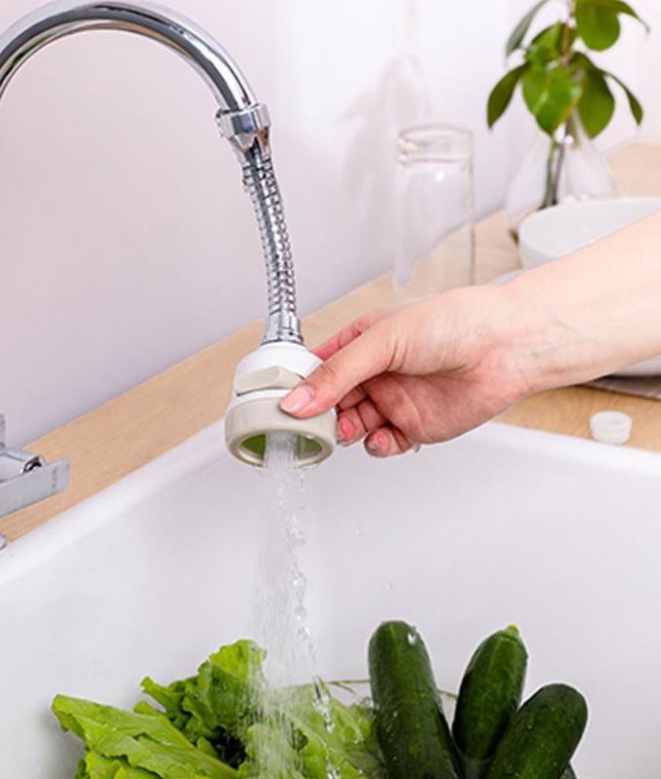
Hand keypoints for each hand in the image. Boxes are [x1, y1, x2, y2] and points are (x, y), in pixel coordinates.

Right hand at [279, 287, 537, 456]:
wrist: (507, 347)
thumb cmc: (454, 323)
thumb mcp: (382, 341)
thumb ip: (338, 374)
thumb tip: (299, 399)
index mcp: (361, 343)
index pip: (316, 368)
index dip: (298, 386)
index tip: (281, 402)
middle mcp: (375, 373)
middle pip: (330, 402)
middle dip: (319, 415)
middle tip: (310, 425)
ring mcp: (393, 400)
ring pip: (353, 425)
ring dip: (345, 432)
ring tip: (347, 429)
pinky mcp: (415, 426)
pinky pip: (383, 444)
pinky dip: (378, 446)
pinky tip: (383, 438)